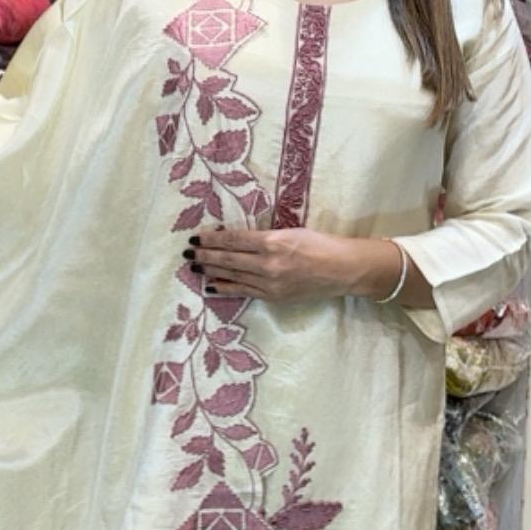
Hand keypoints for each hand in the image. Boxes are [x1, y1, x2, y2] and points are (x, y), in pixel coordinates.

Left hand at [187, 226, 400, 304]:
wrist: (342, 270)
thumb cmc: (320, 244)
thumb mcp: (291, 231)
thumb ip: (264, 237)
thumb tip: (236, 239)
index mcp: (274, 242)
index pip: (234, 240)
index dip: (212, 239)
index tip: (197, 237)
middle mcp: (268, 264)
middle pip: (229, 259)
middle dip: (206, 255)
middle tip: (188, 253)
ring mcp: (270, 284)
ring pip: (233, 276)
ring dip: (211, 271)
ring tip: (195, 267)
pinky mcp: (273, 297)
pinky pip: (244, 292)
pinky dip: (226, 288)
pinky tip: (212, 285)